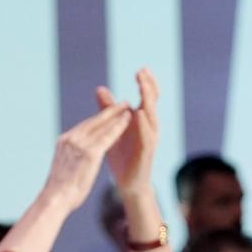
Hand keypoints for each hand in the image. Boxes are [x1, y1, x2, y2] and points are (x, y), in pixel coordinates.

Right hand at [40, 100, 131, 211]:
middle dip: (109, 111)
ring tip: (127, 107)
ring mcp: (79, 144)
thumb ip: (71, 159)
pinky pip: (108, 136)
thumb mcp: (63, 168)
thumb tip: (73, 162)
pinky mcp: (90, 153)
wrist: (55, 199)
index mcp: (63, 142)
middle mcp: (70, 139)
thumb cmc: (59, 191)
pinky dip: (118, 126)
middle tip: (121, 103)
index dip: (98, 119)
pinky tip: (128, 120)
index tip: (108, 113)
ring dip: (116, 115)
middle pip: (93, 121)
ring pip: (102, 125)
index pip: (84, 126)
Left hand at [96, 68, 159, 197]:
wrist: (127, 182)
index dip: (145, 83)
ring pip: (151, 117)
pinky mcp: (145, 152)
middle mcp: (149, 127)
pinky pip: (146, 136)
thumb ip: (108, 109)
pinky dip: (143, 124)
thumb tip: (100, 88)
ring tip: (142, 87)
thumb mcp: (113, 128)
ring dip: (148, 101)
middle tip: (142, 71)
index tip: (140, 68)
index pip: (147, 97)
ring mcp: (149, 139)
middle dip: (148, 86)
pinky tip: (139, 114)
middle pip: (152, 102)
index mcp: (142, 120)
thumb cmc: (122, 155)